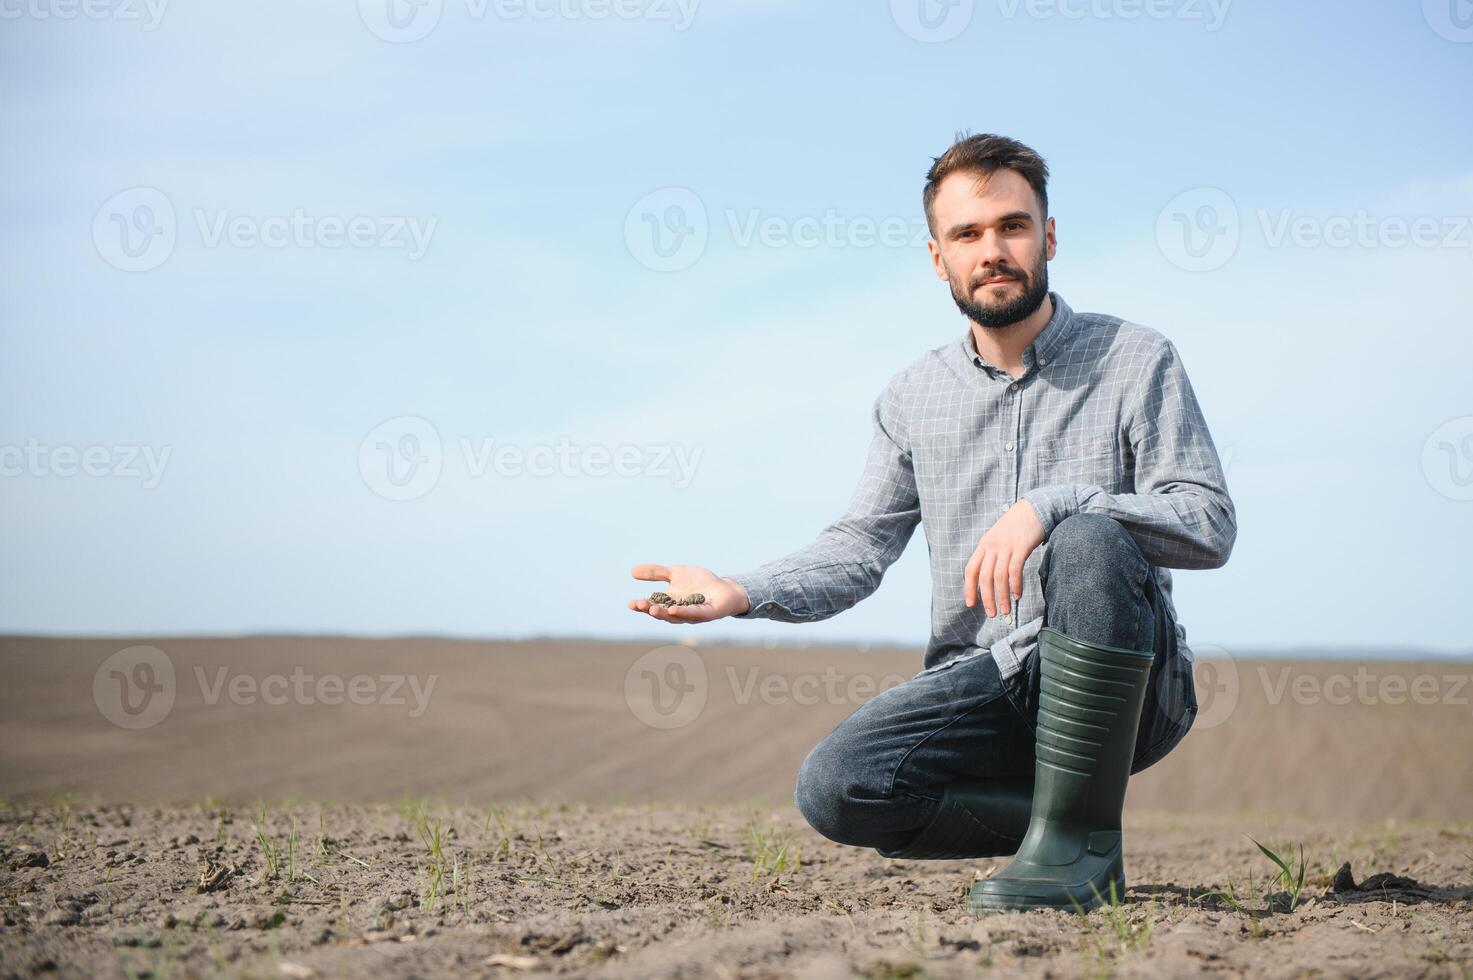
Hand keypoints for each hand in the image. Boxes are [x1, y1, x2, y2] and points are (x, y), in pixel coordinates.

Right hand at [627, 563, 749, 622]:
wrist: (725, 589)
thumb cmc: (699, 583)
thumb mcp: (676, 573)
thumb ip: (656, 573)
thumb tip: (632, 571)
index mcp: (671, 603)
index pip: (654, 606)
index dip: (642, 606)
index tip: (630, 603)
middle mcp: (681, 612)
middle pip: (664, 613)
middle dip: (651, 610)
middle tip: (639, 605)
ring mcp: (694, 614)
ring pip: (677, 617)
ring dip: (665, 614)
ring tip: (653, 609)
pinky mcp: (709, 613)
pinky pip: (696, 614)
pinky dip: (685, 613)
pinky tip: (675, 610)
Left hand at [963, 499, 1045, 617]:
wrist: (1036, 506)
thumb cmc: (1018, 525)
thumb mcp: (999, 537)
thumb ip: (993, 554)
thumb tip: (991, 577)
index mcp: (984, 545)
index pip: (971, 569)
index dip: (969, 588)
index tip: (970, 604)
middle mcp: (992, 546)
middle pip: (984, 577)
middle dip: (987, 598)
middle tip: (992, 613)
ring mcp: (1006, 545)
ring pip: (999, 577)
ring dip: (1002, 596)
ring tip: (1006, 609)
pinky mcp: (1021, 546)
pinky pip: (1014, 570)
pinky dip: (1015, 585)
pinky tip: (1017, 595)